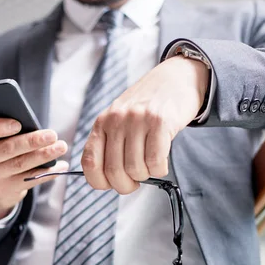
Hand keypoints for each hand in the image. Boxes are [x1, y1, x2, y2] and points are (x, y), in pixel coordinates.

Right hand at [0, 118, 67, 220]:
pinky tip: (61, 165)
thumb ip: (6, 129)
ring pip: (21, 164)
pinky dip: (48, 172)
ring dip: (44, 155)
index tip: (18, 124)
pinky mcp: (8, 189)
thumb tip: (34, 125)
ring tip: (61, 147)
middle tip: (52, 135)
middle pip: (8, 149)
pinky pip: (30, 179)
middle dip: (32, 141)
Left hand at [82, 55, 209, 193]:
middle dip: (126, 185)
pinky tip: (162, 162)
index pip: (89, 162)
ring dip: (146, 175)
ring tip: (150, 165)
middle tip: (136, 181)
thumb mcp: (120, 120)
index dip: (100, 182)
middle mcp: (116, 120)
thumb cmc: (147, 107)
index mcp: (102, 123)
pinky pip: (155, 161)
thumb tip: (108, 180)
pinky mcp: (159, 121)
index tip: (112, 183)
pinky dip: (160, 169)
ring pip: (135, 169)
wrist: (175, 79)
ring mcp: (137, 119)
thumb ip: (111, 145)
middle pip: (114, 171)